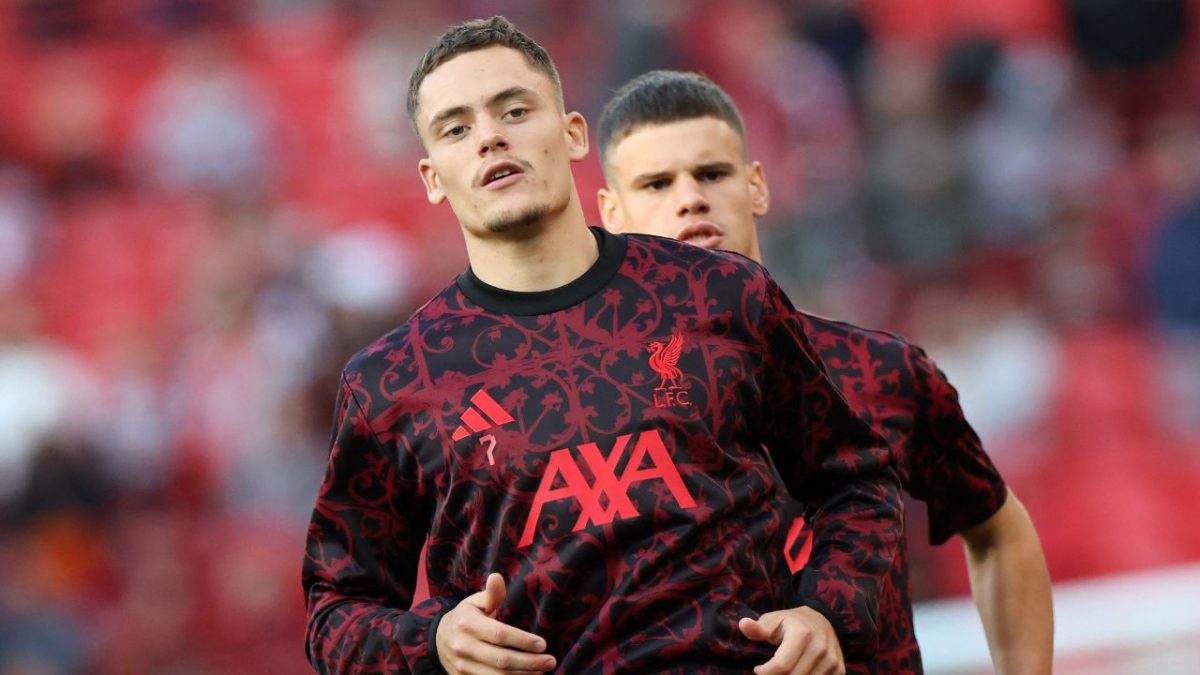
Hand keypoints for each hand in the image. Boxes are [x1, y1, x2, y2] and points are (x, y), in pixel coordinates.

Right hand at [435, 573, 555, 673]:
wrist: (438, 640)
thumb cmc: (465, 617)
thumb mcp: (475, 601)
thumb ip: (492, 594)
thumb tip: (497, 576)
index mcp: (467, 624)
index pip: (499, 635)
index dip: (522, 641)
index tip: (542, 644)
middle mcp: (464, 647)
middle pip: (501, 660)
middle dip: (529, 662)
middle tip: (550, 661)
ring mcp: (463, 666)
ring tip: (542, 670)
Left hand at [738, 607, 843, 674]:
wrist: (822, 620)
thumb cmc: (791, 623)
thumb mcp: (773, 620)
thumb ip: (758, 628)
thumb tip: (743, 624)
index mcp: (802, 634)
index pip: (781, 666)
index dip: (766, 673)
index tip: (758, 669)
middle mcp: (820, 648)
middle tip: (770, 672)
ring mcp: (832, 660)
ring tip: (783, 671)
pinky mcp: (839, 670)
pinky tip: (797, 672)